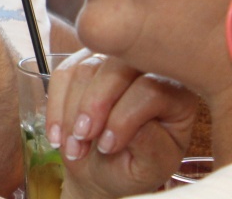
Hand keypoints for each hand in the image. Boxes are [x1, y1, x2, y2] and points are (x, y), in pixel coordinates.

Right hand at [46, 50, 196, 198]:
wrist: (100, 168)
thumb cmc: (132, 167)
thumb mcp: (150, 168)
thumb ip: (151, 147)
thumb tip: (136, 126)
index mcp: (176, 95)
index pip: (150, 89)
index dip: (125, 117)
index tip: (107, 147)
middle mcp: (145, 69)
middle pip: (116, 68)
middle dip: (93, 104)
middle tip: (81, 137)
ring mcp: (111, 62)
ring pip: (85, 69)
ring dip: (71, 110)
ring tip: (71, 144)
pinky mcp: (81, 64)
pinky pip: (62, 74)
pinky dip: (54, 105)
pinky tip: (57, 134)